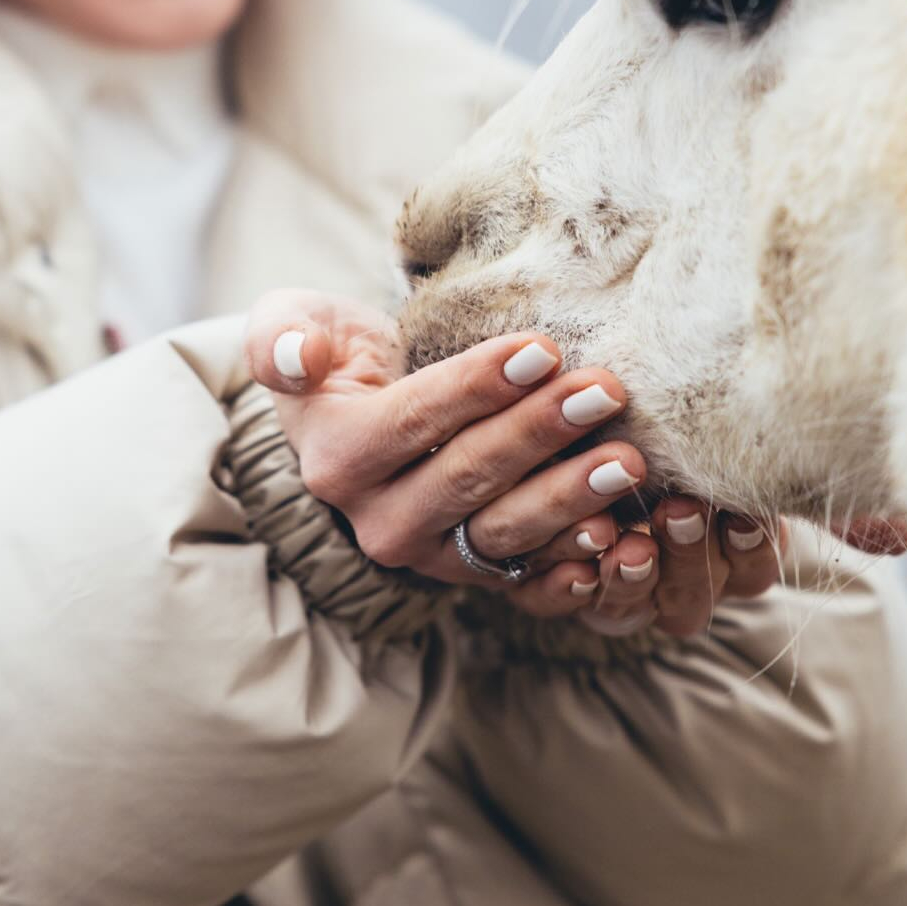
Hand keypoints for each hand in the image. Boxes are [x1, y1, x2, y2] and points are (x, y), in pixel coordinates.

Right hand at [243, 288, 638, 612]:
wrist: (355, 416)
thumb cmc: (333, 356)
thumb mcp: (288, 323)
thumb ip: (279, 335)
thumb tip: (298, 358)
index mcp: (336, 459)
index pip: (413, 421)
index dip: (477, 387)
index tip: (543, 348)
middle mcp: (378, 521)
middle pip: (467, 478)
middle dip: (540, 433)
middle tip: (606, 391)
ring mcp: (429, 556)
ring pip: (503, 533)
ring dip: (570, 499)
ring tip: (627, 459)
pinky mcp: (472, 575)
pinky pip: (525, 582)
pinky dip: (573, 568)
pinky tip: (618, 542)